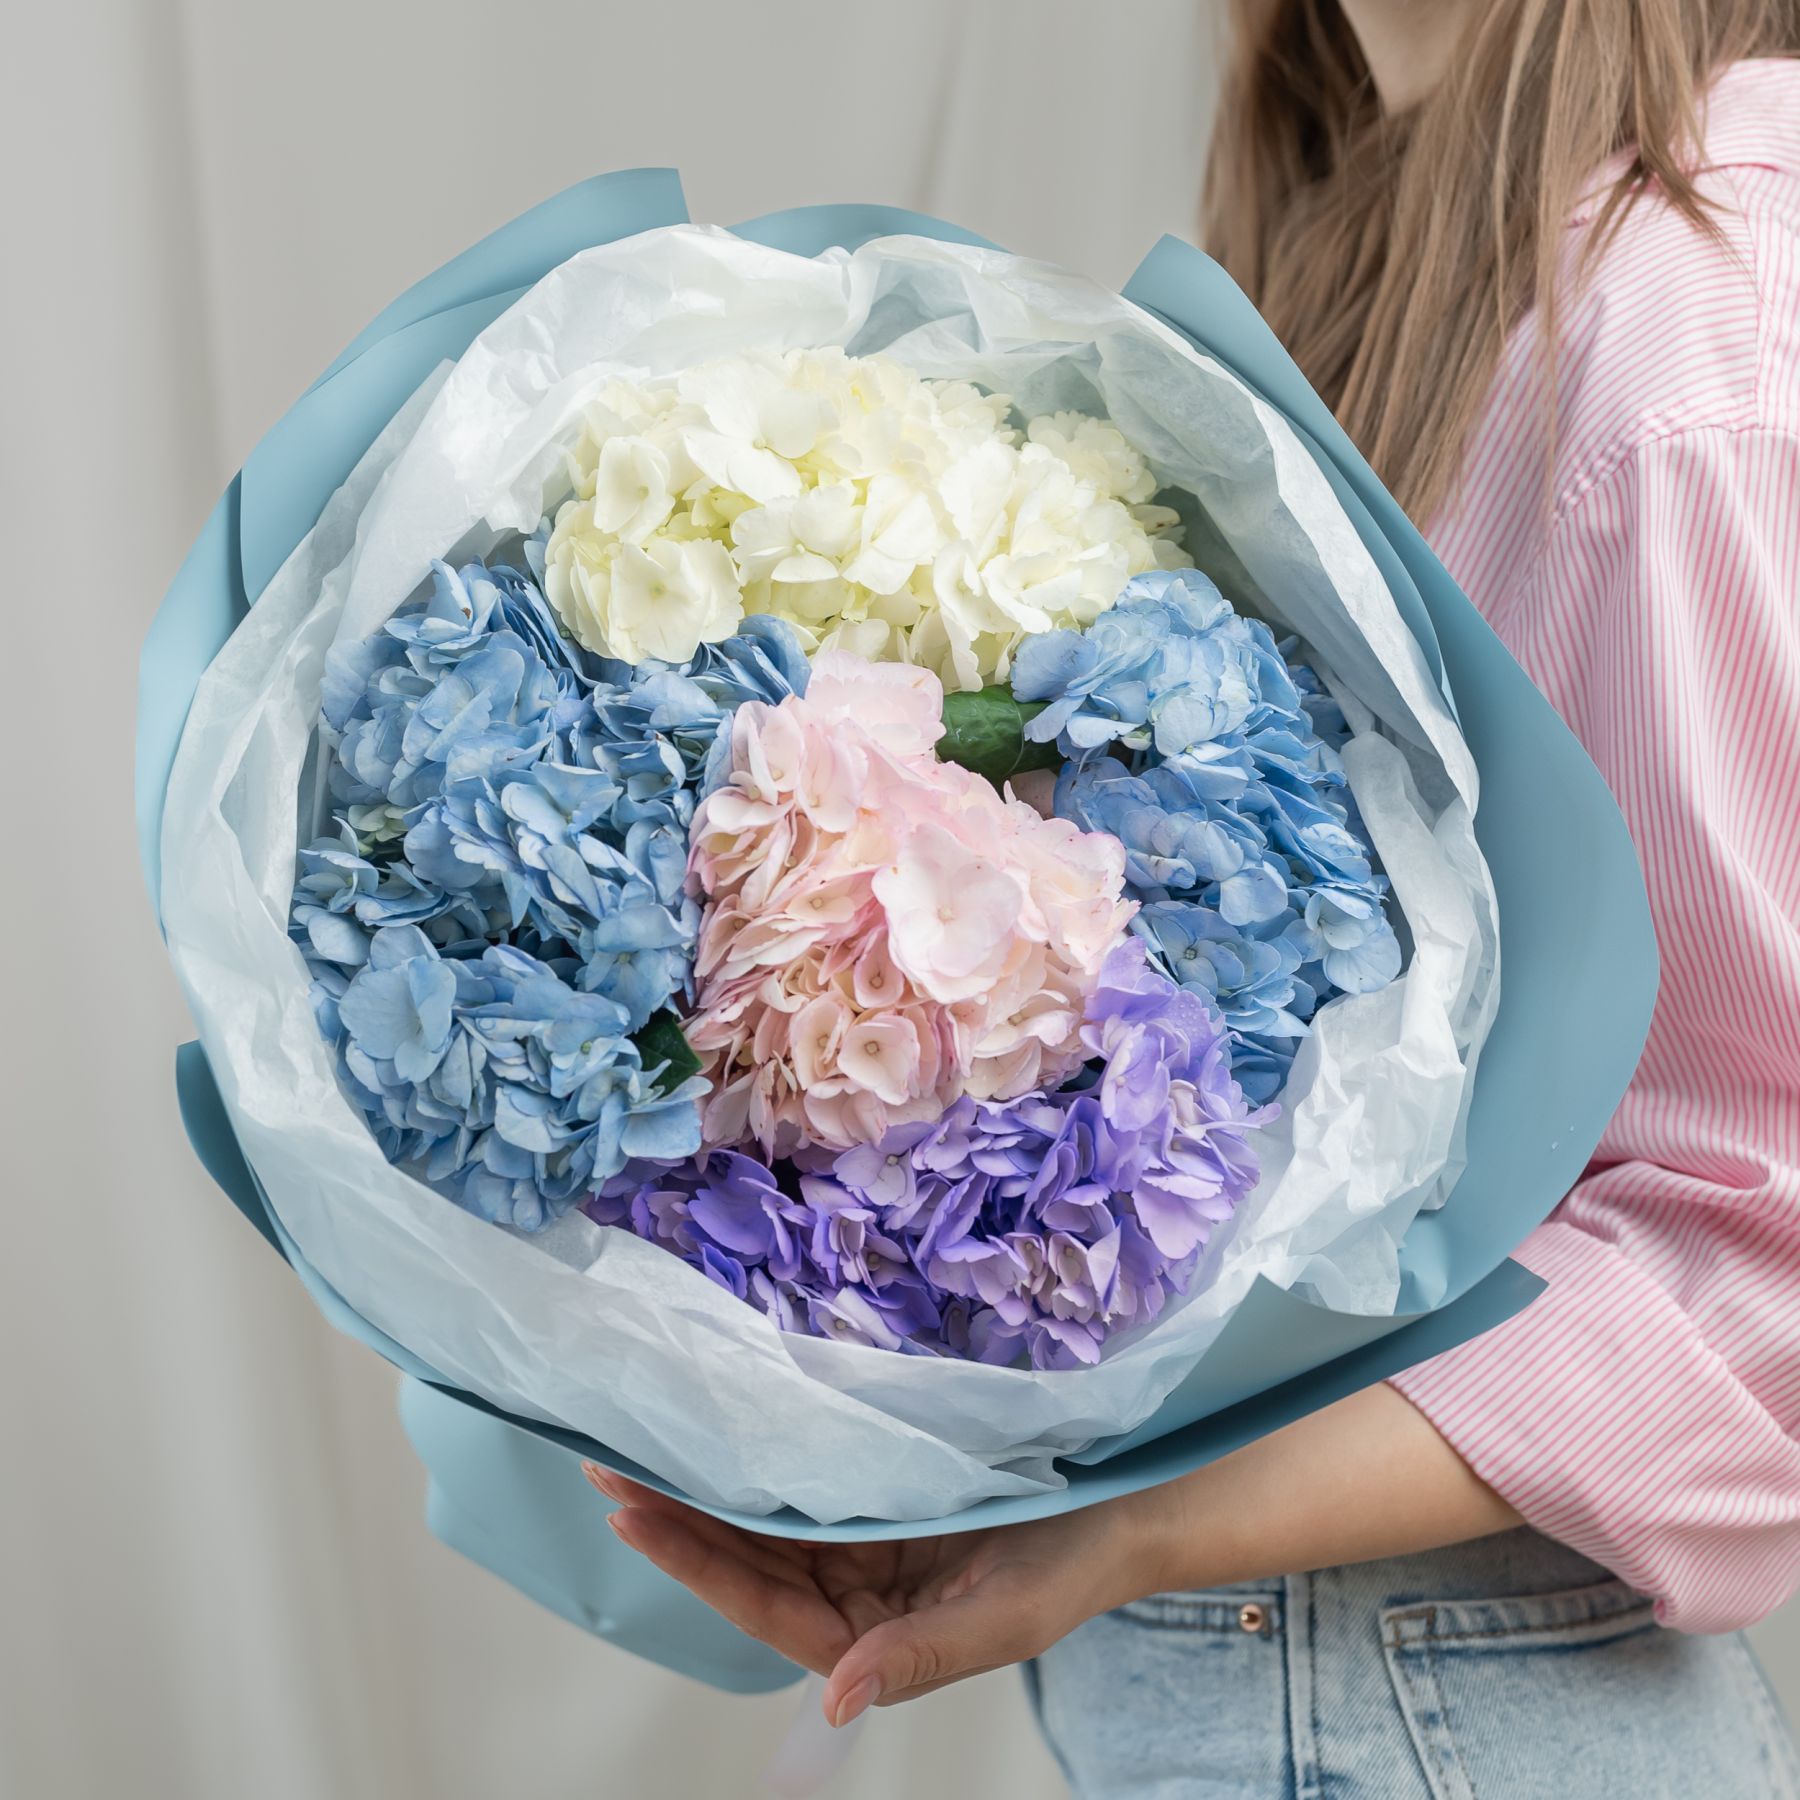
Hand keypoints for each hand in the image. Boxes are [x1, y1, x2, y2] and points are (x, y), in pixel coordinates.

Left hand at [583, 1465, 1168, 1726]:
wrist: (1119, 1510)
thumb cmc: (1067, 1571)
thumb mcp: (1003, 1620)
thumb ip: (919, 1659)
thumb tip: (835, 1698)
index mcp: (869, 1644)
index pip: (762, 1605)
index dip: (694, 1561)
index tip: (633, 1513)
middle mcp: (851, 1597)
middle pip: (747, 1560)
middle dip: (676, 1517)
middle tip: (608, 1462)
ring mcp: (859, 1546)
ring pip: (763, 1521)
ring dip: (703, 1487)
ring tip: (641, 1442)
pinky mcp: (876, 1498)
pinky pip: (802, 1482)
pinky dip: (758, 1461)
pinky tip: (720, 1429)